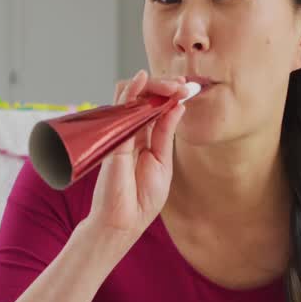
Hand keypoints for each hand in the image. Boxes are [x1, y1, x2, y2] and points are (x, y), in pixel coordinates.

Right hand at [83, 69, 187, 245]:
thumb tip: (177, 106)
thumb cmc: (141, 198)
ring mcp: (120, 133)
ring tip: (172, 84)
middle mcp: (131, 132)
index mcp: (146, 139)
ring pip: (131, 98)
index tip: (188, 88)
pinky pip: (120, 109)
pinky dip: (130, 92)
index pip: (157, 109)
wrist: (124, 221)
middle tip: (183, 85)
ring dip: (153, 86)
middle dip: (165, 87)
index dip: (171, 95)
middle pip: (145, 98)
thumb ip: (165, 133)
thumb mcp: (162, 162)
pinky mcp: (113, 138)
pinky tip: (141, 80)